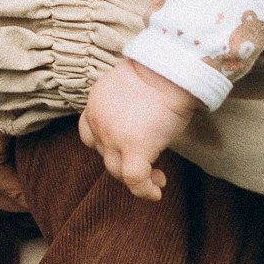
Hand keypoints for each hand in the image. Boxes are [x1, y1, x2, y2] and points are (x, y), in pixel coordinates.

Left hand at [77, 56, 198, 202]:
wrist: (172, 70)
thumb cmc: (161, 73)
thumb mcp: (130, 85)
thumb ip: (124, 105)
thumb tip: (138, 121)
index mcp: (95, 104)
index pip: (91, 134)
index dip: (107, 145)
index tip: (127, 149)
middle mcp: (98, 121)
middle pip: (105, 154)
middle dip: (125, 163)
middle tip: (149, 167)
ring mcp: (112, 136)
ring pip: (116, 170)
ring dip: (136, 178)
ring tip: (158, 178)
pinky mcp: (133, 148)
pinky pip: (134, 179)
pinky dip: (144, 190)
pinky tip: (156, 192)